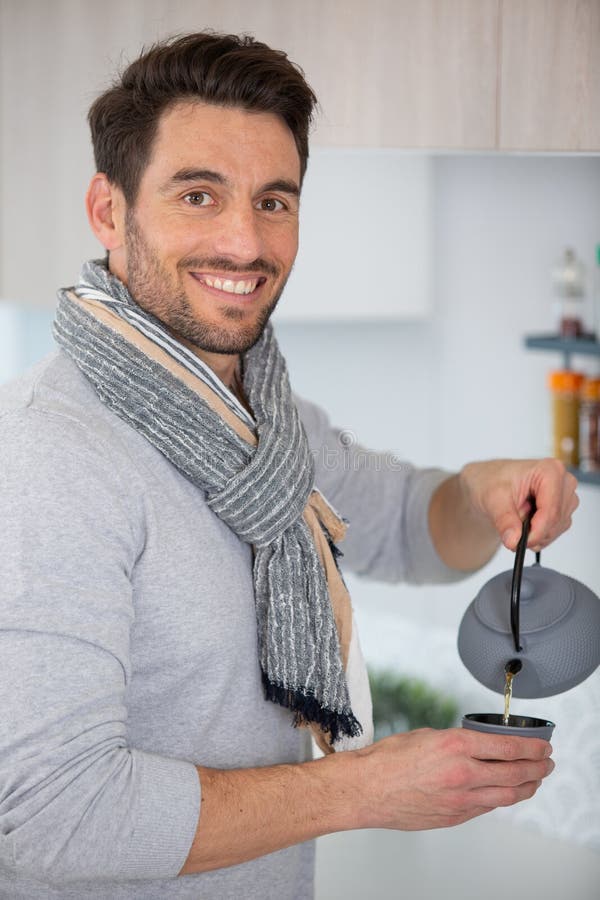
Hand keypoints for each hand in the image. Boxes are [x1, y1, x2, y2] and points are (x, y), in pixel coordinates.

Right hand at [353, 727, 553, 830]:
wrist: (367, 789)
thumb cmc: (389, 759)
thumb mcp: (428, 736)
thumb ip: (457, 742)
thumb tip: (477, 746)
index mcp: (456, 746)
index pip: (508, 748)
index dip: (532, 747)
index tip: (542, 745)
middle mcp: (463, 774)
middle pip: (515, 773)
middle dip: (537, 767)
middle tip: (547, 762)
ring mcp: (460, 800)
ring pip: (507, 795)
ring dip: (527, 786)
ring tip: (536, 780)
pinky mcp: (454, 817)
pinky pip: (486, 807)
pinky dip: (501, 798)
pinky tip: (506, 792)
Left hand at [459, 458, 578, 551]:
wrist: (491, 482)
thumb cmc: (493, 481)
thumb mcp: (492, 498)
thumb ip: (504, 520)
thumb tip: (514, 541)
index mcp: (550, 470)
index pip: (551, 510)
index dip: (536, 531)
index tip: (517, 543)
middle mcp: (564, 482)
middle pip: (556, 521)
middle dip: (533, 533)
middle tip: (510, 530)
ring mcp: (567, 497)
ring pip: (556, 530)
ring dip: (534, 535)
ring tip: (515, 520)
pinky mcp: (565, 510)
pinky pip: (555, 533)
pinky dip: (538, 536)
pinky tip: (524, 523)